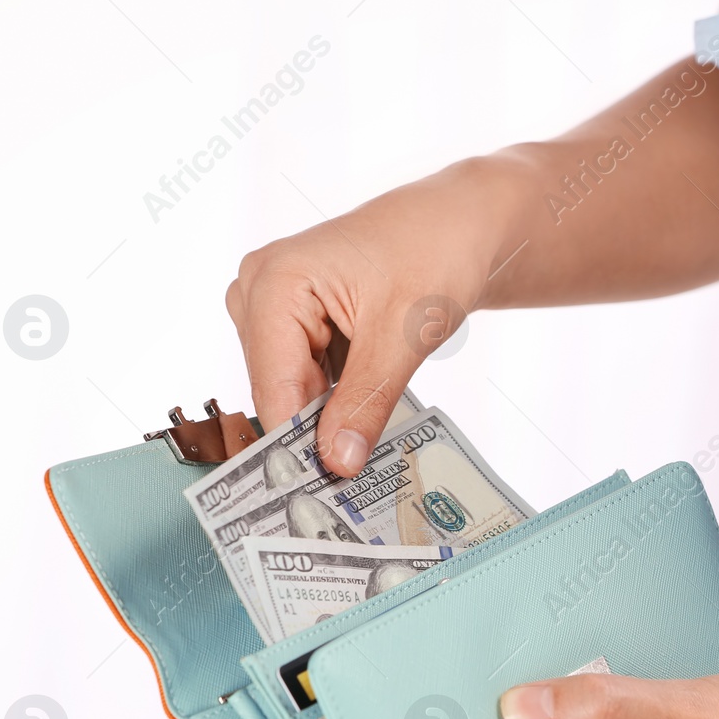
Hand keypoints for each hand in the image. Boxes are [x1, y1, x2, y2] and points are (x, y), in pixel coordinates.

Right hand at [225, 159, 521, 475]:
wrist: (460, 224)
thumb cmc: (434, 253)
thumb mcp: (403, 337)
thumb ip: (366, 402)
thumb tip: (336, 462)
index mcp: (274, 282)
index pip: (273, 387)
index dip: (296, 445)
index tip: (323, 494)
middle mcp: (258, 290)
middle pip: (276, 391)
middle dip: (312, 434)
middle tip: (350, 484)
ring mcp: (271, 304)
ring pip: (291, 390)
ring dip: (327, 420)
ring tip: (362, 452)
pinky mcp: (292, 320)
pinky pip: (305, 377)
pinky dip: (335, 401)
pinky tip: (361, 420)